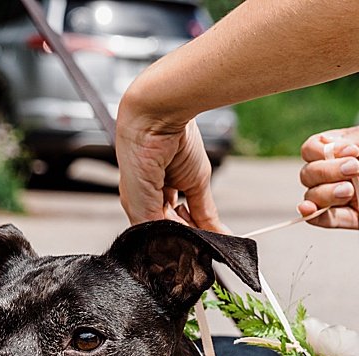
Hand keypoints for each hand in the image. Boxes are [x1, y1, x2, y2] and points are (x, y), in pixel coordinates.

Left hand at [116, 115, 226, 230]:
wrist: (160, 115)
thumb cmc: (178, 139)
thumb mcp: (198, 183)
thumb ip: (205, 214)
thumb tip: (223, 236)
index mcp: (156, 192)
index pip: (174, 223)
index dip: (192, 231)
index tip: (208, 234)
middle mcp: (143, 200)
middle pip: (169, 231)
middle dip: (189, 234)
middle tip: (205, 231)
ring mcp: (137, 203)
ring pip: (162, 235)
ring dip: (183, 233)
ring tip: (193, 217)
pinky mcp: (135, 205)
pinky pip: (155, 232)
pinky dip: (174, 234)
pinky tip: (185, 223)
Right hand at [297, 118, 358, 233]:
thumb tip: (335, 147)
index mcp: (357, 145)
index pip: (316, 146)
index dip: (321, 150)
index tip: (350, 154)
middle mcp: (351, 171)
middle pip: (309, 171)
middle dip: (322, 171)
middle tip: (356, 172)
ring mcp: (356, 196)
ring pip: (313, 196)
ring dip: (319, 194)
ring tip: (347, 191)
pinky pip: (328, 221)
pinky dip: (317, 217)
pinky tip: (319, 211)